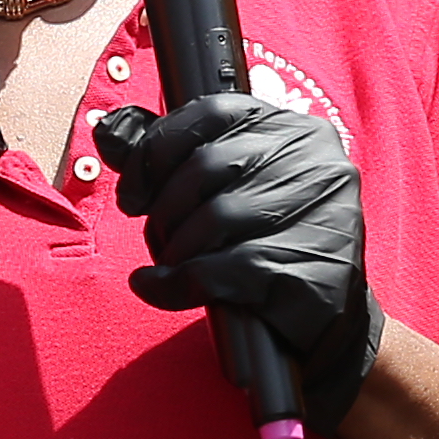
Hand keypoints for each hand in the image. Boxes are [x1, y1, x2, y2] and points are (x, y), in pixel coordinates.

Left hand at [92, 91, 376, 432]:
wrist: (330, 326)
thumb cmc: (270, 248)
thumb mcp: (231, 192)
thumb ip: (176, 162)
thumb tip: (108, 137)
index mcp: (296, 130)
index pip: (211, 112)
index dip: (157, 149)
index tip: (135, 192)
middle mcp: (317, 162)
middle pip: (207, 166)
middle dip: (165, 207)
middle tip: (157, 238)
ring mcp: (320, 214)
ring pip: (213, 217)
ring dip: (174, 248)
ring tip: (170, 265)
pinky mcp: (307, 270)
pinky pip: (219, 269)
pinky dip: (177, 283)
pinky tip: (164, 288)